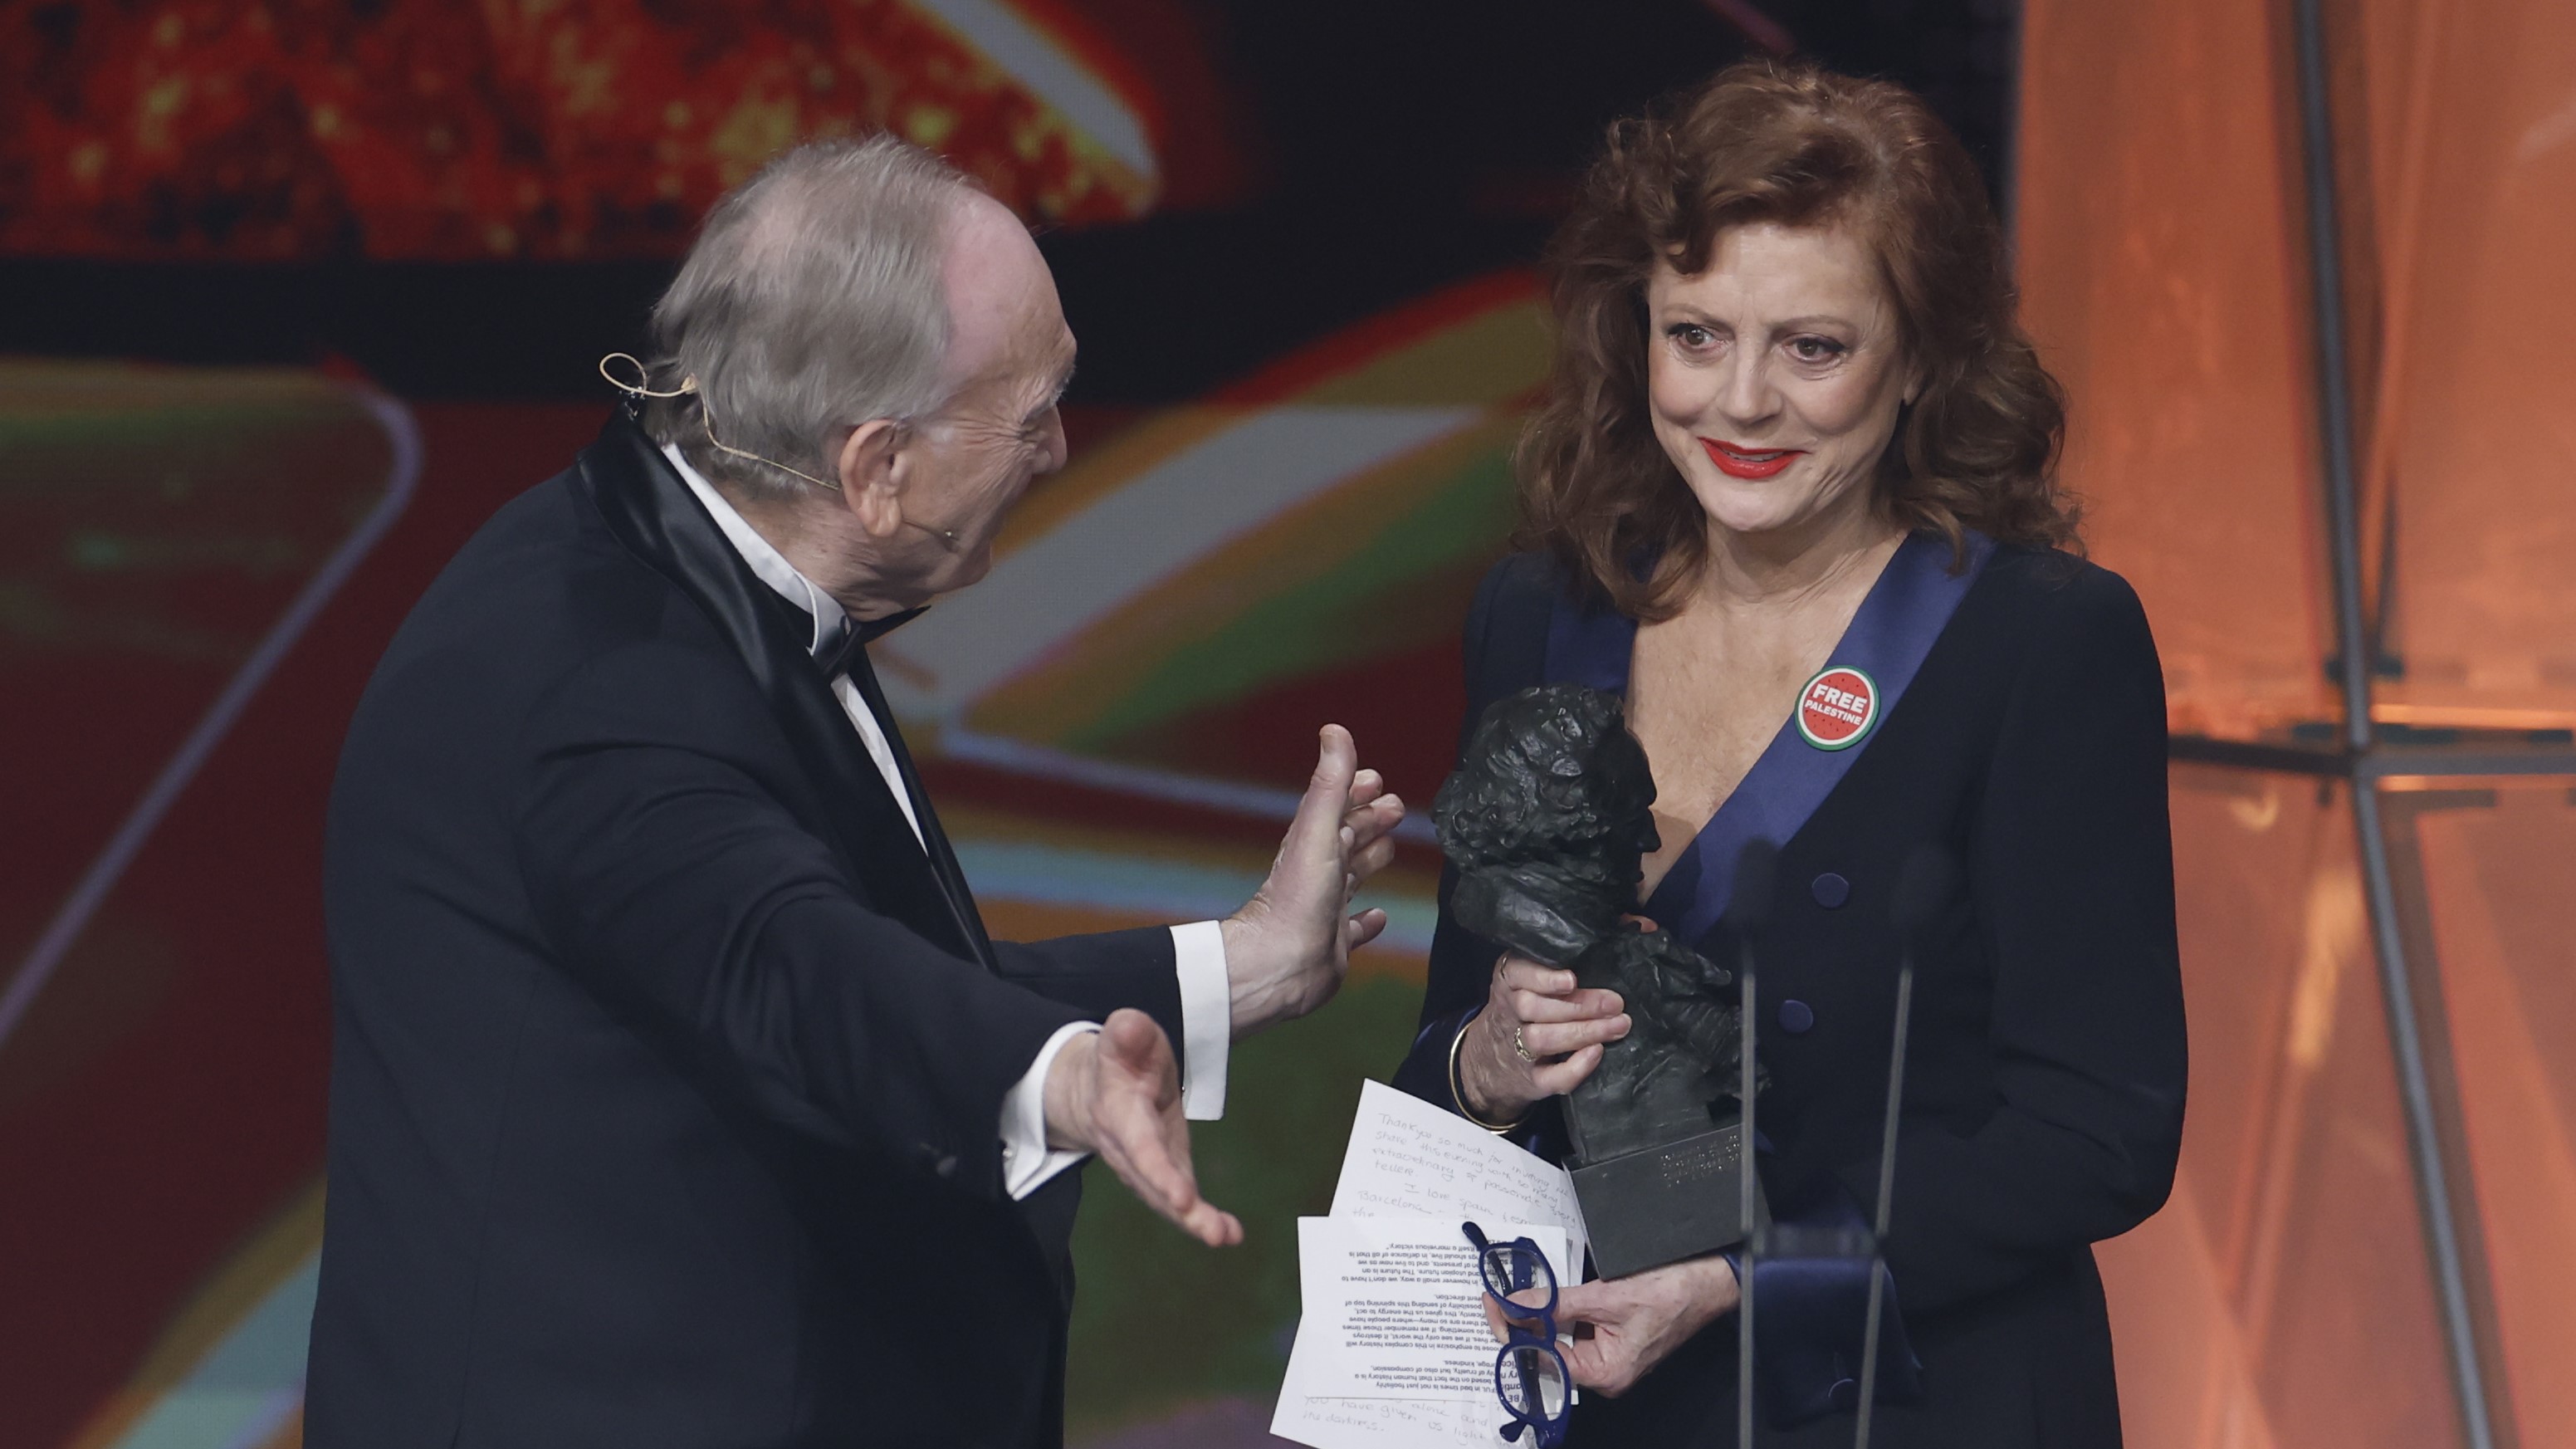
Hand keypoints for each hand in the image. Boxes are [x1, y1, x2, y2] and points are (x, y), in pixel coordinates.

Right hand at [1043, 1009, 1242, 1246]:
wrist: (1092, 1088)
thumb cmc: (1120, 1057)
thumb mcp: (1123, 1035)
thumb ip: (1127, 1031)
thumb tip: (1131, 1026)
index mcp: (1119, 1112)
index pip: (1140, 1146)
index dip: (1159, 1172)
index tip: (1182, 1196)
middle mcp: (1129, 1149)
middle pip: (1152, 1183)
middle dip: (1180, 1207)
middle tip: (1211, 1231)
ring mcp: (1147, 1166)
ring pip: (1165, 1200)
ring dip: (1195, 1222)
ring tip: (1225, 1236)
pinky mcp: (1165, 1172)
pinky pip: (1181, 1201)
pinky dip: (1204, 1220)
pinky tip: (1232, 1234)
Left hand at [1220, 725, 1406, 1037]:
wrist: (1281, 964)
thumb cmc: (1296, 900)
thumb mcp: (1318, 829)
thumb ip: (1330, 783)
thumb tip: (1334, 731)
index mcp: (1313, 842)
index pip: (1337, 806)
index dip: (1355, 789)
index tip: (1374, 777)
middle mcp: (1319, 873)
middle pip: (1348, 838)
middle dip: (1370, 819)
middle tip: (1393, 807)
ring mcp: (1327, 907)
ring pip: (1353, 876)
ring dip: (1371, 859)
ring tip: (1389, 847)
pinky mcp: (1335, 942)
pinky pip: (1355, 927)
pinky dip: (1368, 920)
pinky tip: (1377, 916)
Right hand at [1455, 955, 1629, 1123]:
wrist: (1491, 1059)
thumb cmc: (1534, 1001)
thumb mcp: (1540, 972)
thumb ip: (1586, 948)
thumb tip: (1644, 924)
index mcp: (1509, 980)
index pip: (1516, 973)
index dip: (1542, 977)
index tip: (1571, 979)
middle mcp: (1509, 1013)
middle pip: (1534, 1008)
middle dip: (1579, 1006)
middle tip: (1616, 1004)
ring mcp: (1517, 1049)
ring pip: (1542, 1039)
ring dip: (1583, 1032)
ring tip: (1619, 1026)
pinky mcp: (1531, 1081)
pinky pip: (1550, 1078)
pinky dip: (1574, 1068)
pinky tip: (1597, 1054)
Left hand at [1483, 1255, 1740, 1397]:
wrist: (1706, 1279)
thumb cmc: (1668, 1292)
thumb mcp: (1604, 1295)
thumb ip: (1556, 1302)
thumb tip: (1514, 1304)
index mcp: (1605, 1373)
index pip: (1545, 1360)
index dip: (1515, 1335)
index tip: (1492, 1310)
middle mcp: (1606, 1372)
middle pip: (1551, 1351)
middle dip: (1524, 1325)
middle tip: (1496, 1300)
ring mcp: (1610, 1355)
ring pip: (1562, 1338)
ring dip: (1542, 1316)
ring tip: (1516, 1297)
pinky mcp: (1613, 1337)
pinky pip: (1578, 1328)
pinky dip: (1561, 1312)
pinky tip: (1544, 1297)